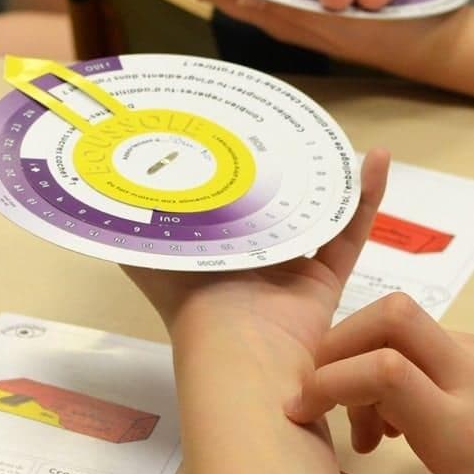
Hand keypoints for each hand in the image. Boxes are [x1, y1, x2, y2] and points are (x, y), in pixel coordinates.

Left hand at [124, 148, 389, 401]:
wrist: (238, 352)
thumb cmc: (190, 301)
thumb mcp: (152, 256)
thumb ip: (135, 228)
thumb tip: (98, 195)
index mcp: (213, 250)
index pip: (224, 203)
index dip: (229, 171)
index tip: (236, 127)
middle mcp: (251, 257)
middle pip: (272, 204)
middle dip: (279, 169)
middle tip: (287, 121)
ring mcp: (292, 267)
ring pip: (316, 212)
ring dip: (327, 177)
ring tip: (333, 134)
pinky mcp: (327, 276)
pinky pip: (351, 229)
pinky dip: (366, 195)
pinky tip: (375, 157)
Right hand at [289, 293, 473, 473]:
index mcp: (465, 431)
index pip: (381, 370)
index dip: (327, 381)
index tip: (301, 412)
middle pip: (390, 314)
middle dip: (338, 343)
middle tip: (323, 392)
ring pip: (404, 324)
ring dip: (368, 359)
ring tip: (373, 430)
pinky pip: (429, 339)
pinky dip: (398, 364)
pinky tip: (408, 419)